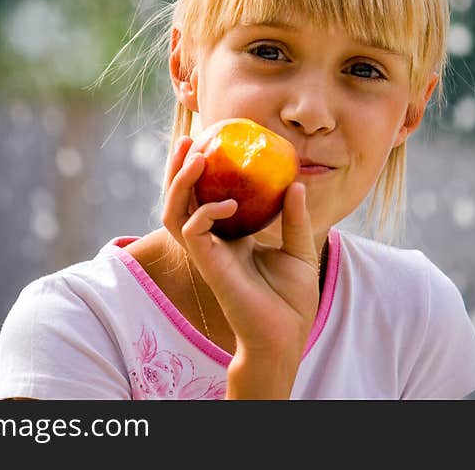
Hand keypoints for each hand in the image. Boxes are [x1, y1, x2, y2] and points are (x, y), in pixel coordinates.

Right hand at [161, 136, 320, 357]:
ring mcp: (207, 255)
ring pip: (174, 214)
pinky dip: (206, 212)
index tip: (213, 143)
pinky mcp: (209, 267)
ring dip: (180, 183)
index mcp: (231, 239)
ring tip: (195, 157)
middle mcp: (212, 244)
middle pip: (180, 201)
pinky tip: (228, 203)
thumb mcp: (300, 249)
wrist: (288, 335)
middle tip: (191, 139)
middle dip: (177, 170)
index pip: (204, 199)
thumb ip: (293, 218)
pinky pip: (193, 232)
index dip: (202, 173)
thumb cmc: (292, 299)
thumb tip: (296, 182)